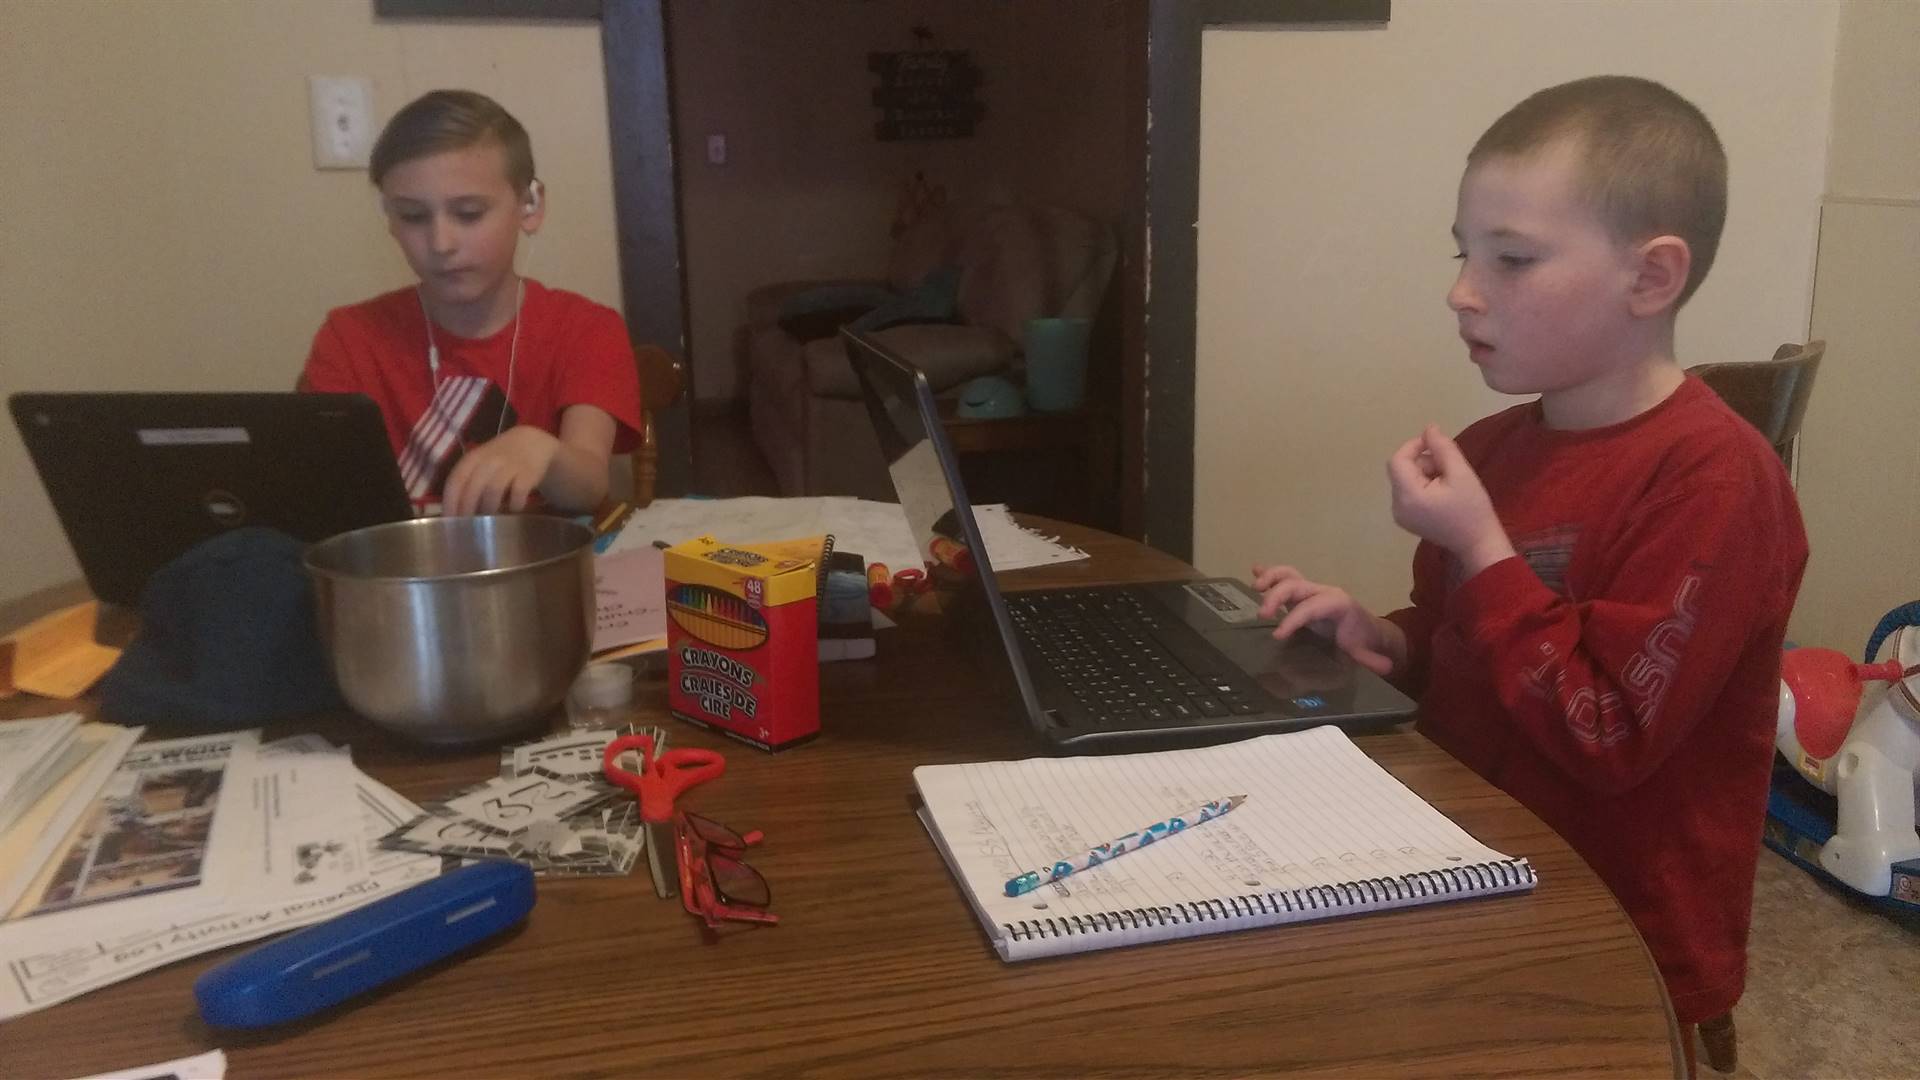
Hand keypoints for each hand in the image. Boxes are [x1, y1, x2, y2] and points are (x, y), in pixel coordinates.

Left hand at [443, 426, 561, 514]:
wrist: (533, 441)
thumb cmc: (501, 458)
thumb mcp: (481, 462)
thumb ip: (469, 481)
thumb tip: (455, 512)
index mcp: (473, 458)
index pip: (455, 481)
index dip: (450, 502)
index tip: (449, 521)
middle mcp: (489, 460)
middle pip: (473, 488)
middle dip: (467, 510)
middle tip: (467, 528)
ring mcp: (509, 466)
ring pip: (493, 490)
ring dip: (489, 508)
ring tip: (489, 522)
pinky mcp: (528, 473)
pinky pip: (518, 491)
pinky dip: (514, 504)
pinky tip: (514, 509)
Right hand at [1251, 563, 1400, 676]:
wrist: (1365, 628)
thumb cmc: (1360, 638)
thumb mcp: (1364, 651)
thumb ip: (1372, 659)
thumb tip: (1385, 667)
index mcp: (1337, 603)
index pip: (1311, 607)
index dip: (1294, 619)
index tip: (1278, 634)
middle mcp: (1322, 592)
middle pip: (1296, 584)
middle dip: (1277, 596)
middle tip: (1261, 615)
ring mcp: (1310, 590)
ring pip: (1289, 574)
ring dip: (1270, 578)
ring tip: (1255, 588)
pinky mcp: (1301, 593)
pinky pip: (1285, 578)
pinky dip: (1269, 573)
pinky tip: (1254, 569)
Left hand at [1385, 424, 1514, 575]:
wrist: (1478, 543)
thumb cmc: (1472, 509)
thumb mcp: (1460, 473)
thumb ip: (1442, 448)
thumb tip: (1429, 428)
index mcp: (1407, 496)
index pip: (1398, 460)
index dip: (1414, 446)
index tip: (1436, 443)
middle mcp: (1397, 506)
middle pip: (1402, 469)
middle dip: (1424, 461)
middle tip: (1450, 467)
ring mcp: (1400, 515)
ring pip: (1406, 479)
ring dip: (1426, 472)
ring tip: (1449, 481)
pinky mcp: (1407, 519)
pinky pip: (1409, 491)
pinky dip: (1424, 485)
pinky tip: (1443, 492)